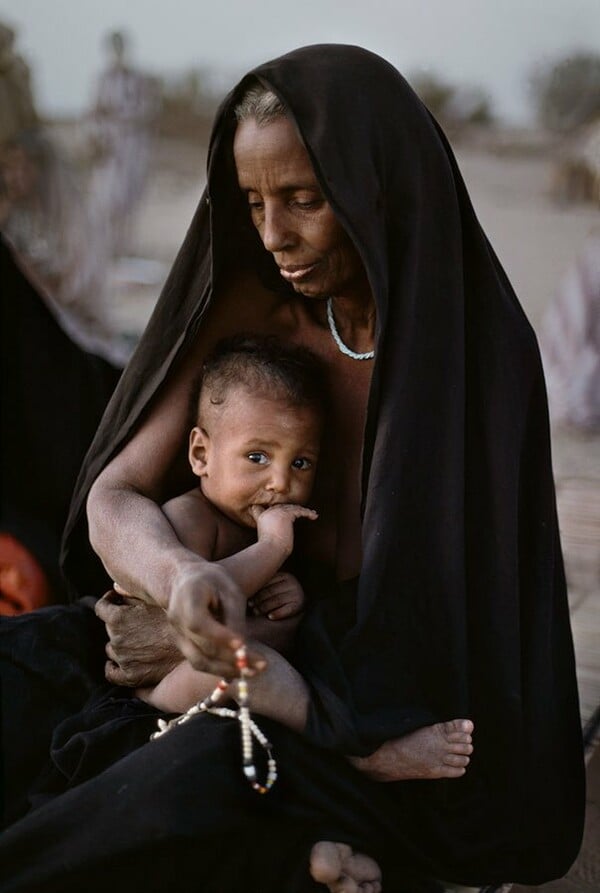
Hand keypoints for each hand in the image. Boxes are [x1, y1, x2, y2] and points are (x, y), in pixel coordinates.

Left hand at [95, 590, 180, 686]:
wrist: (195, 643)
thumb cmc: (177, 617)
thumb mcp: (153, 598)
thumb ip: (130, 593)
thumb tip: (115, 588)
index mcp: (118, 618)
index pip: (101, 607)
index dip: (108, 601)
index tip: (116, 600)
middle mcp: (116, 639)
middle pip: (109, 628)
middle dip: (119, 622)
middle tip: (137, 620)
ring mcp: (123, 659)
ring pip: (112, 649)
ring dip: (120, 643)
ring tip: (138, 639)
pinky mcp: (131, 676)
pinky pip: (112, 673)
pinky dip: (113, 667)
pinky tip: (118, 663)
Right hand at [166, 560, 266, 678]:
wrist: (186, 579)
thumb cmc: (213, 581)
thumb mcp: (229, 590)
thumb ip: (234, 617)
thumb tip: (243, 647)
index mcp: (187, 599)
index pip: (199, 623)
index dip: (220, 636)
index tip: (242, 645)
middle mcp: (176, 620)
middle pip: (202, 648)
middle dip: (232, 660)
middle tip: (260, 665)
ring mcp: (177, 635)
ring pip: (199, 661)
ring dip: (226, 670)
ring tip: (253, 672)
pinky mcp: (182, 645)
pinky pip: (200, 661)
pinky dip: (219, 668)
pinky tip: (240, 669)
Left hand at [249, 571, 304, 619]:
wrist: (301, 602)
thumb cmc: (281, 593)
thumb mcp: (275, 585)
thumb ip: (264, 584)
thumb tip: (242, 588)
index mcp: (284, 576)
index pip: (267, 582)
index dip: (255, 589)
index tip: (246, 595)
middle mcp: (291, 583)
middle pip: (271, 591)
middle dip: (258, 599)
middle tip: (249, 605)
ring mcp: (296, 593)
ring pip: (277, 600)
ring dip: (264, 607)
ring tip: (255, 612)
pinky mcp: (299, 605)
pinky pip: (287, 609)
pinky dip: (278, 613)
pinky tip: (270, 617)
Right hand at [250, 504, 317, 556]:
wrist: (271, 549)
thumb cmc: (271, 548)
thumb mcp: (269, 536)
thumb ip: (274, 529)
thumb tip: (284, 532)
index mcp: (263, 516)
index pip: (274, 508)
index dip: (282, 509)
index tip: (291, 512)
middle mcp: (270, 512)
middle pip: (284, 507)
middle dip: (295, 509)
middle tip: (304, 512)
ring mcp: (277, 512)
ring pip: (293, 508)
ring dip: (303, 510)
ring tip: (312, 514)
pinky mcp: (286, 514)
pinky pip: (299, 511)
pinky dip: (308, 513)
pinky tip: (314, 516)